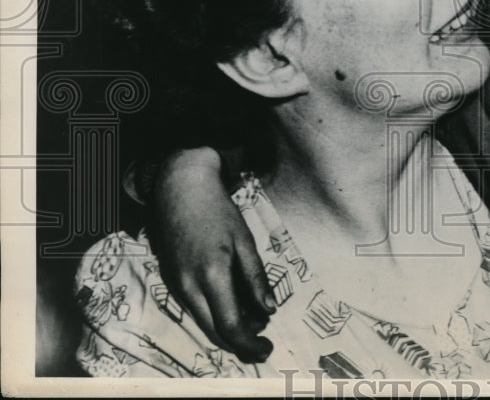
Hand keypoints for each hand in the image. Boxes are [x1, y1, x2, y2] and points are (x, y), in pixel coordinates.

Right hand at [147, 147, 274, 361]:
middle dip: (240, 343)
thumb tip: (269, 310)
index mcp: (212, 275)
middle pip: (214, 332)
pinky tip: (234, 305)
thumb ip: (256, 278)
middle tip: (263, 341)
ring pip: (203, 322)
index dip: (250, 344)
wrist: (180, 190)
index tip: (267, 349)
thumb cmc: (217, 211)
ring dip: (228, 329)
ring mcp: (176, 285)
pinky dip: (215, 315)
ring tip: (254, 321)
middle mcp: (189, 286)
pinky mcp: (171, 280)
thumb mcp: (244, 241)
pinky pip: (195, 309)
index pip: (230, 326)